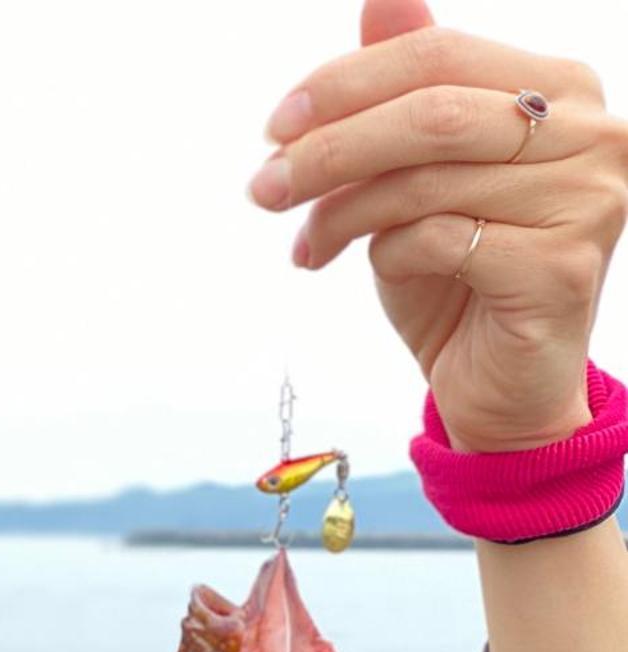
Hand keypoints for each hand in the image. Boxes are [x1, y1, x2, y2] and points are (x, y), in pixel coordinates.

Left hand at [248, 0, 627, 451]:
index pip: (441, 55)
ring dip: (342, 211)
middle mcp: (591, 134)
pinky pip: (439, 240)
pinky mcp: (561, 267)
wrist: (501, 392)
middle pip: (431, 113)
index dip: (348, 82)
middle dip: (331, 148)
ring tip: (305, 243)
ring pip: (427, 178)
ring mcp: (586, 199)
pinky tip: (373, 270)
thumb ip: (410, 91)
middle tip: (264, 186)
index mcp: (563, 88)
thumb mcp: (421, 178)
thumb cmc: (457, 280)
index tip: (275, 125)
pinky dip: (386, 253)